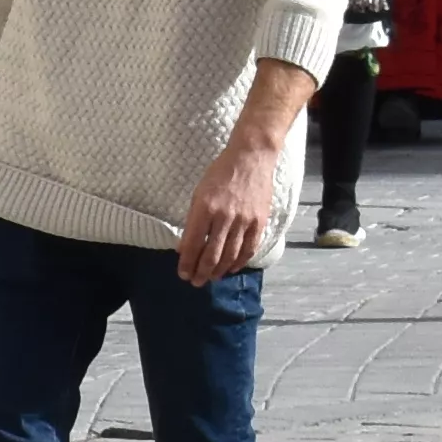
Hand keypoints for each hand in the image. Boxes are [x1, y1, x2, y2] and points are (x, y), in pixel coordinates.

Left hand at [175, 125, 287, 283]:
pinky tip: (231, 268)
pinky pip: (249, 248)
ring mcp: (244, 220)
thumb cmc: (219, 174)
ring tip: (211, 278)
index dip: (186, 262)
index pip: (192, 243)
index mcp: (204, 208)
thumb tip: (184, 247)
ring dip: (219, 271)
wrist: (251, 158)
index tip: (182, 274)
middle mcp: (224, 216)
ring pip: (230, 255)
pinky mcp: (260, 221)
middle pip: (211, 254)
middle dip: (201, 272)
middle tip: (195, 282)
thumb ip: (192, 220)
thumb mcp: (198, 193)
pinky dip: (239, 262)